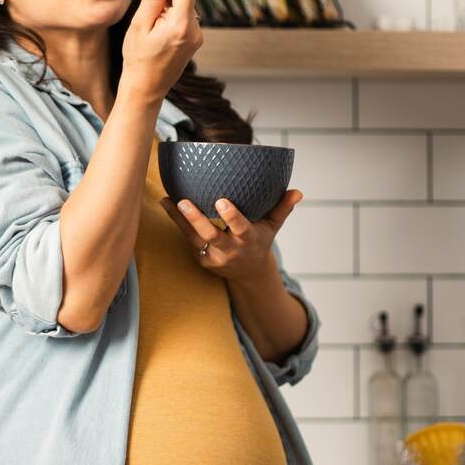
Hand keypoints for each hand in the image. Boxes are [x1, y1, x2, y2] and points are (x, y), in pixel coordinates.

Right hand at [120, 0, 202, 102]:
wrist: (145, 88)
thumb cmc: (138, 59)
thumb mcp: (139, 25)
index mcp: (181, 25)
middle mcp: (194, 31)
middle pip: (185, 0)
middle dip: (166, 0)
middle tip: (146, 13)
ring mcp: (196, 39)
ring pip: (184, 11)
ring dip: (168, 12)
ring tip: (151, 29)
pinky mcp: (194, 44)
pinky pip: (185, 22)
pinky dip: (172, 22)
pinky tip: (158, 36)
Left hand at [159, 189, 302, 282]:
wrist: (248, 272)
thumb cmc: (259, 240)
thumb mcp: (272, 226)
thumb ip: (282, 208)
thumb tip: (298, 192)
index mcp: (248, 240)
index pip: (240, 228)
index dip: (231, 217)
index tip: (222, 201)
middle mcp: (230, 250)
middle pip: (211, 235)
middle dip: (197, 219)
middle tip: (184, 201)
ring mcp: (213, 256)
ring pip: (193, 237)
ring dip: (179, 219)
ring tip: (168, 200)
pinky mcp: (201, 259)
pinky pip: (187, 239)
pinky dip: (176, 222)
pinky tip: (166, 202)